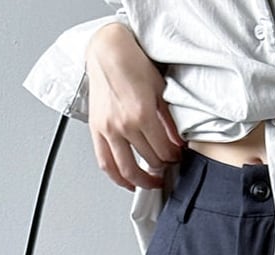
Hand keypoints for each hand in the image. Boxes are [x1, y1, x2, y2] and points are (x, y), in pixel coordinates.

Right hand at [86, 23, 186, 190]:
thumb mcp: (159, 90)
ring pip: (126, 170)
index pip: (164, 150)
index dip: (174, 157)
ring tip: (150, 183)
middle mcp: (123, 125)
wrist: (107, 51)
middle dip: (162, 167)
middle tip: (167, 167)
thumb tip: (178, 142)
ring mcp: (108, 129)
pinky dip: (117, 178)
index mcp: (142, 114)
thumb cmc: (131, 64)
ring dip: (141, 182)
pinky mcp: (96, 130)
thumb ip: (169, 120)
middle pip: (148, 161)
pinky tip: (127, 182)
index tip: (177, 157)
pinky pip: (105, 163)